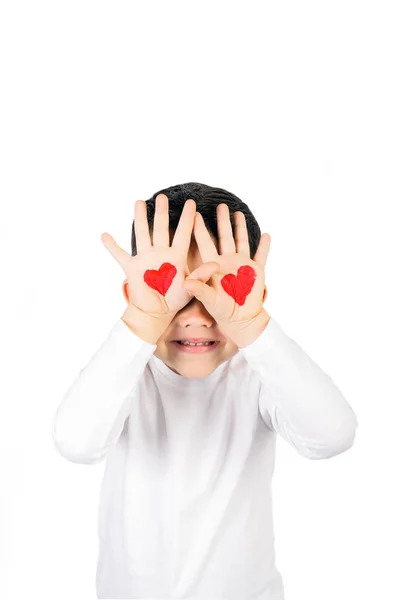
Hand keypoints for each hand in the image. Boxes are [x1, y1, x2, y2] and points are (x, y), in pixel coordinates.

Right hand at [101, 193, 219, 318]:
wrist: (157, 312)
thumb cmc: (176, 299)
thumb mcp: (191, 287)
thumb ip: (201, 275)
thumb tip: (215, 265)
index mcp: (176, 256)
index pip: (183, 233)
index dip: (187, 219)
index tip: (191, 203)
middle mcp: (160, 253)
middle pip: (161, 228)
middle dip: (162, 212)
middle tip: (162, 196)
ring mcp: (145, 258)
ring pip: (143, 234)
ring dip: (140, 219)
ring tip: (139, 202)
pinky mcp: (132, 267)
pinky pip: (119, 254)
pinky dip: (111, 246)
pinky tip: (104, 235)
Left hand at [182, 203, 270, 345]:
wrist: (240, 319)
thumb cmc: (221, 311)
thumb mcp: (209, 299)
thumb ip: (199, 289)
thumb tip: (186, 281)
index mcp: (213, 265)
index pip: (205, 243)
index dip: (200, 229)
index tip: (194, 214)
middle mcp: (227, 261)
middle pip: (224, 236)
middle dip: (222, 221)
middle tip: (220, 205)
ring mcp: (242, 264)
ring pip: (241, 240)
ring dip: (240, 227)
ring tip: (238, 213)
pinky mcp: (256, 270)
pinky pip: (261, 255)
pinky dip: (264, 245)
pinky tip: (266, 234)